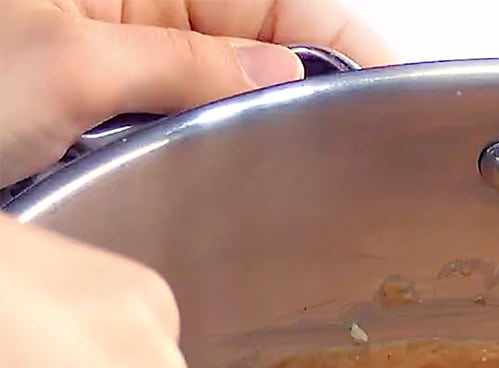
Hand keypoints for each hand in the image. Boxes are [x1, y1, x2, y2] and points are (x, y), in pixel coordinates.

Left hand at [0, 1, 392, 185]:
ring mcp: (132, 63)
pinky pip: (191, 125)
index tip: (396, 91)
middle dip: (313, 92)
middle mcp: (145, 12)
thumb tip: (276, 73)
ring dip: (265, 130)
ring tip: (307, 178)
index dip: (346, 41)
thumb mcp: (69, 63)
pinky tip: (241, 185)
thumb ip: (186, 66)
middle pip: (269, 43)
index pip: (284, 1)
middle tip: (358, 158)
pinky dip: (220, 154)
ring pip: (235, 91)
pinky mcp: (115, 109)